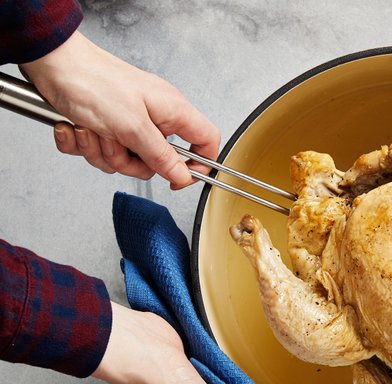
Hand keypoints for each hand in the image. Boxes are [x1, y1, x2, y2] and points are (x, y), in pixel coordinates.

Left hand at [20, 31, 219, 189]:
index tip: (178, 179)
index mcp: (172, 111)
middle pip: (156, 160)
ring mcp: (128, 121)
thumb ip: (161, 156)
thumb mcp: (133, 127)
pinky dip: (81, 143)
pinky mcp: (104, 124)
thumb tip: (183, 175)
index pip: (206, 141)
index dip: (199, 164)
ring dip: (100, 152)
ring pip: (124, 159)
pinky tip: (74, 127)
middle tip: (115, 145)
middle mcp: (153, 117)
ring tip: (91, 130)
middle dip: (128, 161)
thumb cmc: (93, 82)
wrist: (52, 63)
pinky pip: (99, 151)